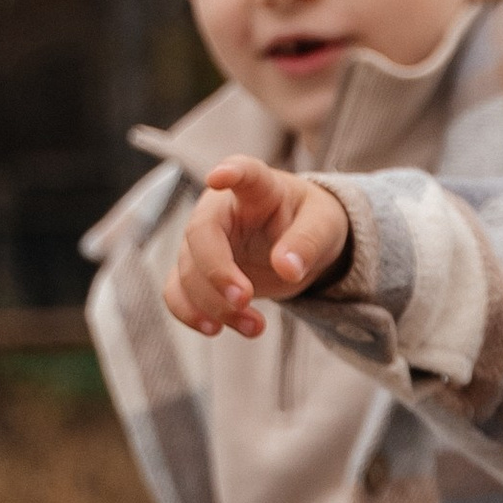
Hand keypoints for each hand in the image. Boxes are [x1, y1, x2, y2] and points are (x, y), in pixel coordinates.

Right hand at [164, 155, 351, 338]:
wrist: (298, 243)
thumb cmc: (311, 222)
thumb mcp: (324, 227)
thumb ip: (308, 243)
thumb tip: (287, 269)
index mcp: (258, 188)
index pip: (243, 172)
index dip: (230, 173)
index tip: (219, 177)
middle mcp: (221, 211)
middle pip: (200, 234)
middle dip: (216, 271)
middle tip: (244, 299)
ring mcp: (203, 242)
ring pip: (188, 271)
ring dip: (214, 304)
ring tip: (256, 327)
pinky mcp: (197, 271)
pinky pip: (177, 292)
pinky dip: (190, 313)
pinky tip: (215, 330)